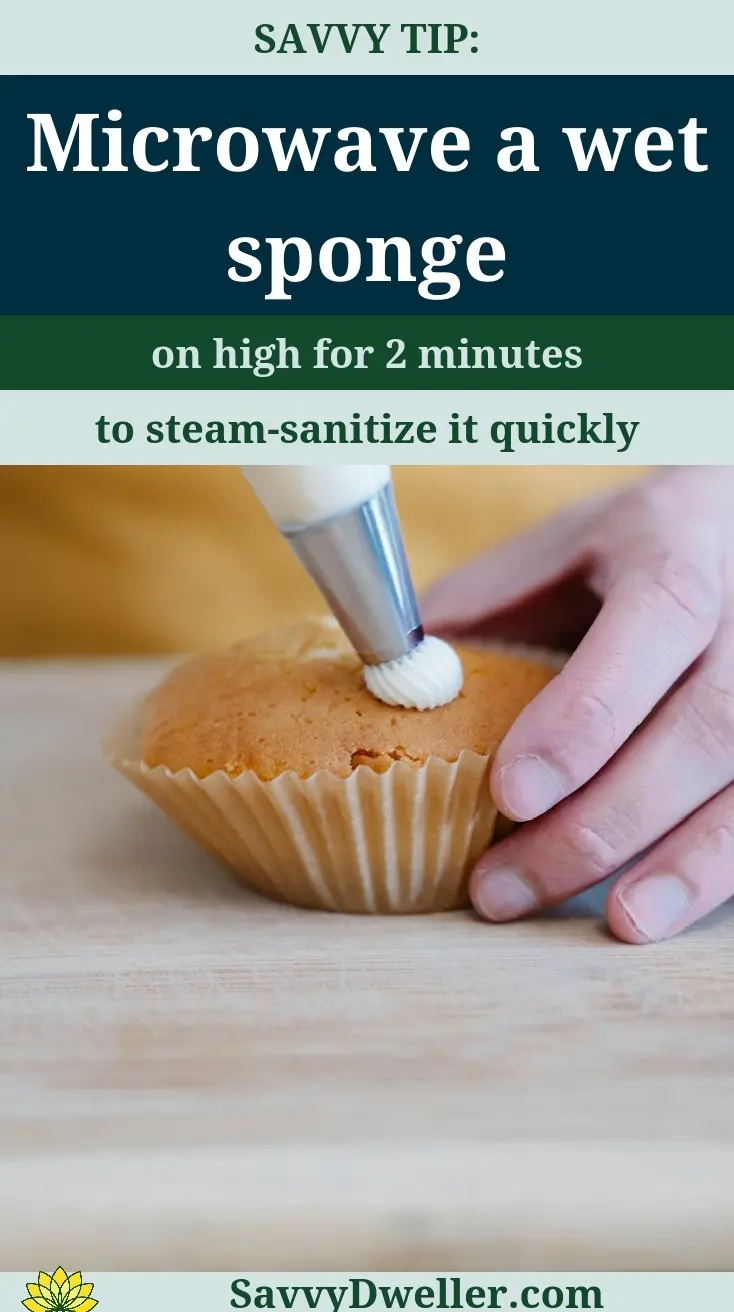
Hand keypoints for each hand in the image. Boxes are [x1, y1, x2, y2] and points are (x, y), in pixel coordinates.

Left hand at [422, 467, 733, 942]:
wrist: (728, 529)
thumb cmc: (627, 553)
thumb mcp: (555, 553)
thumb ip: (481, 609)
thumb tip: (386, 686)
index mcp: (677, 546)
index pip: (657, 618)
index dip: (590, 712)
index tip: (512, 792)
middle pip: (706, 722)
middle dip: (606, 817)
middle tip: (505, 884)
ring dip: (684, 861)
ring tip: (615, 922)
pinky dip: (714, 868)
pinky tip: (662, 909)